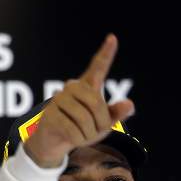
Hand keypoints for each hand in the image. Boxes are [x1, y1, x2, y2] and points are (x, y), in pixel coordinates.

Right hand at [23, 35, 134, 168]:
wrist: (55, 143)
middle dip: (101, 124)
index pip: (98, 67)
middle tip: (96, 132)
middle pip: (96, 104)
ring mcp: (59, 98)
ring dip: (89, 134)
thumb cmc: (81, 129)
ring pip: (84, 119)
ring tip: (84, 136)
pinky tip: (73, 140)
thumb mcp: (102, 124)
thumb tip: (130, 104)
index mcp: (87, 86)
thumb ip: (115, 114)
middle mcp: (72, 87)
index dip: (106, 53)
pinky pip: (72, 129)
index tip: (113, 38)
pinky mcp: (49, 113)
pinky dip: (78, 140)